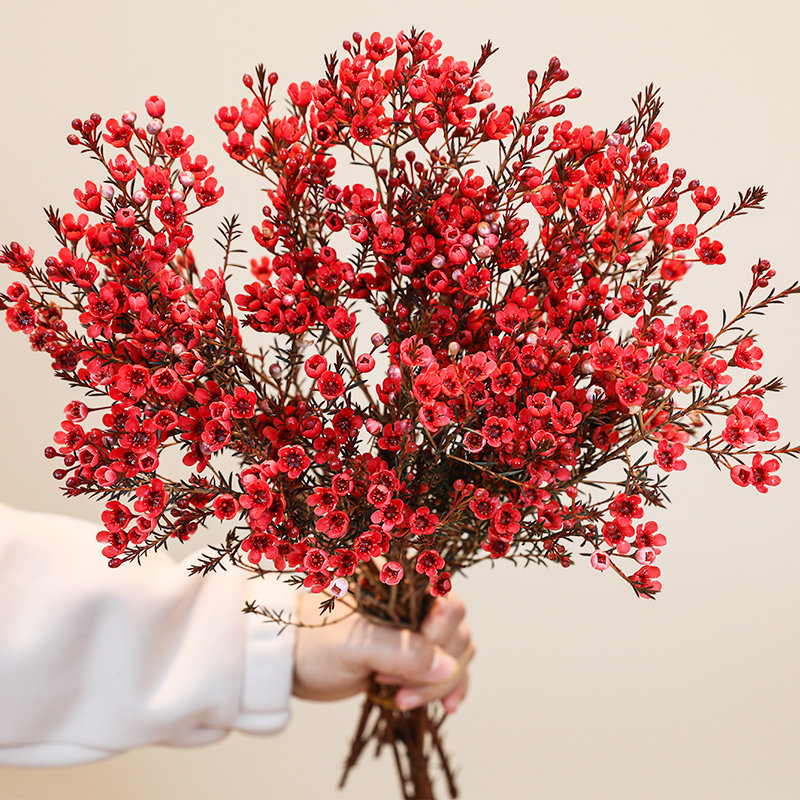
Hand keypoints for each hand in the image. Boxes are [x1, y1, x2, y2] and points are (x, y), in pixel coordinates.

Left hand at [292, 591, 473, 712]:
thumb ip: (403, 652)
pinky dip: (450, 688)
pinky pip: (448, 669)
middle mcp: (414, 601)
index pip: (448, 605)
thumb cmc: (312, 642)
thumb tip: (449, 667)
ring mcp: (415, 629)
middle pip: (457, 632)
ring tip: (401, 700)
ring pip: (455, 653)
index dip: (437, 638)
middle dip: (435, 669)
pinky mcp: (412, 655)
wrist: (288, 663)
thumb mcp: (355, 646)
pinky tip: (446, 708)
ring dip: (438, 684)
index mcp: (401, 582)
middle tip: (397, 689)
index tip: (406, 664)